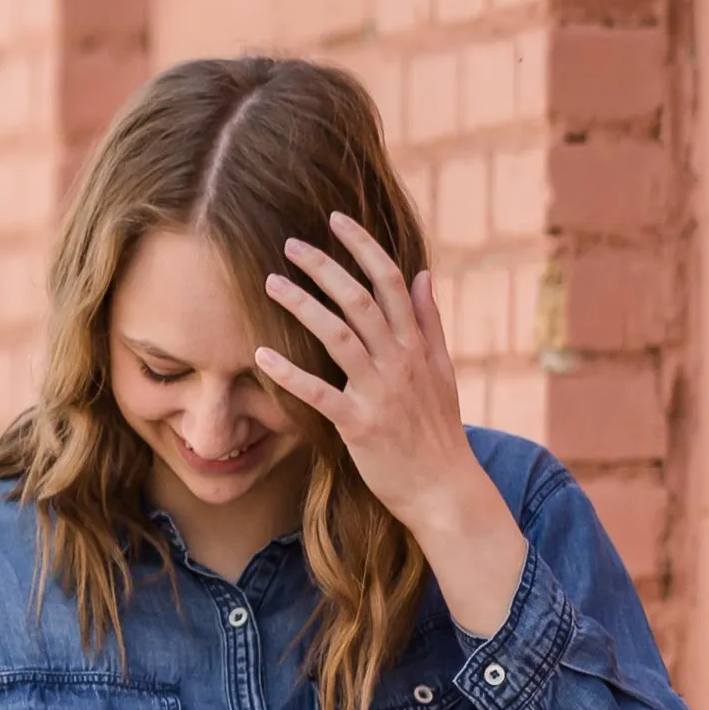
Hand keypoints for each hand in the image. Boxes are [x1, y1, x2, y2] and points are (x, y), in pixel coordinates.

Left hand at [256, 214, 528, 636]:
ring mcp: (381, 392)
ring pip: (339, 335)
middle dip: (324, 267)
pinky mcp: (361, 426)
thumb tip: (423, 275)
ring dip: (303, 306)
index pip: (391, 280)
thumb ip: (429, 322)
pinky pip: (321, 394)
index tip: (335, 220)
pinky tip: (263, 355)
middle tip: (290, 245)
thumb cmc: (438, 434)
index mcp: (418, 344)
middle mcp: (401, 360)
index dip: (362, 246)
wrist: (446, 489)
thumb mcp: (443, 372)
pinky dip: (291, 373)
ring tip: (271, 284)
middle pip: (360, 299)